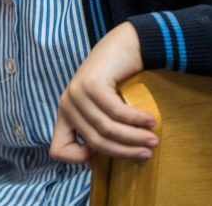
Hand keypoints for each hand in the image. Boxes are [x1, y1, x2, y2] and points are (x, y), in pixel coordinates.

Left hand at [49, 22, 156, 163]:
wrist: (123, 46)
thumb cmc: (116, 83)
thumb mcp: (101, 110)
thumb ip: (96, 132)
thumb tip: (93, 165)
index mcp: (65, 115)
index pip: (58, 149)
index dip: (79, 159)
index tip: (102, 158)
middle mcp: (66, 104)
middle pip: (94, 142)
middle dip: (123, 152)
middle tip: (147, 153)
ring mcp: (77, 93)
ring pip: (106, 129)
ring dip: (134, 138)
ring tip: (153, 140)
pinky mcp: (92, 84)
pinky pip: (116, 112)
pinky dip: (136, 119)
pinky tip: (151, 120)